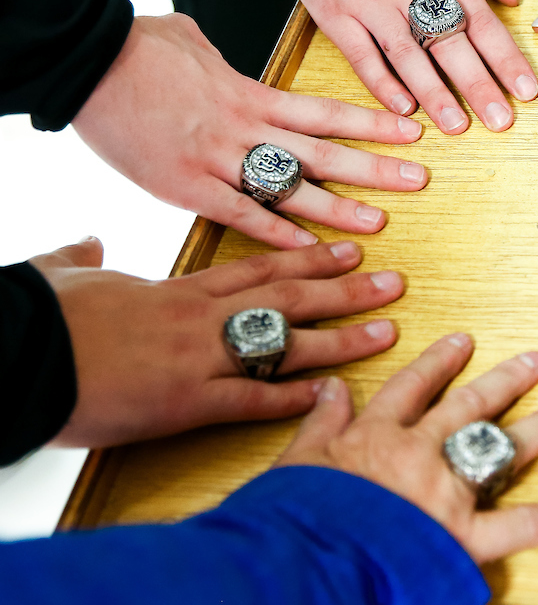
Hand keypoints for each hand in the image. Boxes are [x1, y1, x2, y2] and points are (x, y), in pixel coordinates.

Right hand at [30, 237, 402, 447]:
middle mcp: (200, 318)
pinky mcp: (186, 402)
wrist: (20, 357)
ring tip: (387, 329)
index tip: (346, 251)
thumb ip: (85, 259)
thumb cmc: (42, 321)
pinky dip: (294, 399)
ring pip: (284, 343)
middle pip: (287, 297)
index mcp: (178, 290)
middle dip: (345, 290)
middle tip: (394, 281)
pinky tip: (331, 395)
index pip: (258, 268)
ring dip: (340, 337)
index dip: (308, 259)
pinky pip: (252, 398)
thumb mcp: (64, 278)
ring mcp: (198, 359)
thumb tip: (88, 242)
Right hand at [72, 14, 427, 249]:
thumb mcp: (193, 42)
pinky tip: (306, 252)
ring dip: (337, 209)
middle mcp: (246, 129)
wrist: (86, 63)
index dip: (374, 124)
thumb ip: (222, 60)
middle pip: (324, 152)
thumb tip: (223, 58)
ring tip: (378, 223)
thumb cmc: (136, 48)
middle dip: (375, 168)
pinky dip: (275, 234)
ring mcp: (218, 160)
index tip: (412, 132)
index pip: (329, 112)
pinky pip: (240, 215)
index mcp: (253, 94)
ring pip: (291, 188)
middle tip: (418, 181)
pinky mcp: (186, 187)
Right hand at [278, 335, 537, 561]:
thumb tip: (331, 387)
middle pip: (469, 406)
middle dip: (505, 380)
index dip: (439, 363)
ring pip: (502, 445)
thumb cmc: (295, 518)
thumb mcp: (295, 464)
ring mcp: (446, 490)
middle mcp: (418, 453)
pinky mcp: (464, 534)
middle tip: (536, 360)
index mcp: (375, 435)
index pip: (413, 388)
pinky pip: (524, 524)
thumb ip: (320, 424)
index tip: (462, 343)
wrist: (300, 561)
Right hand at [285, 0, 536, 134]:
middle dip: (478, 87)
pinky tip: (403, 109)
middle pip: (450, 47)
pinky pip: (362, 58)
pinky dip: (382, 85)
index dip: (506, 60)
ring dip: (434, 96)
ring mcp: (370, 4)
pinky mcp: (336, 16)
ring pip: (408, 58)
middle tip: (500, 122)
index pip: (483, 23)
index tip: (525, 92)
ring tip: (456, 126)